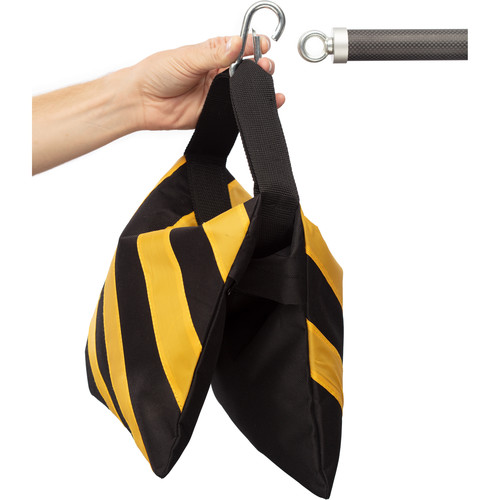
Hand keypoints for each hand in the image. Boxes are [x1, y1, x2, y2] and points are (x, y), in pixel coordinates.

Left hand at [131, 35, 284, 130]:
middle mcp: (217, 73)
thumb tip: (237, 44)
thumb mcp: (187, 58)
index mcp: (211, 54)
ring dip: (259, 87)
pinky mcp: (215, 113)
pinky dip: (250, 109)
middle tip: (264, 67)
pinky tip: (262, 103)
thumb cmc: (156, 74)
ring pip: (246, 91)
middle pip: (248, 69)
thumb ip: (214, 53)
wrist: (142, 102)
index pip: (239, 47)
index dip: (254, 45)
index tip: (264, 45)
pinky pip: (237, 111)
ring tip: (266, 83)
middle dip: (261, 67)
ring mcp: (217, 94)